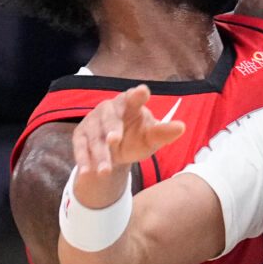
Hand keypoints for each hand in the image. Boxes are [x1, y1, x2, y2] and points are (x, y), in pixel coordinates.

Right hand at [69, 84, 183, 207]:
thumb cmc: (137, 139)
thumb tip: (182, 127)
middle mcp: (109, 108)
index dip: (137, 95)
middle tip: (114, 140)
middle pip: (109, 117)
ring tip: (105, 171)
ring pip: (95, 137)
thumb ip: (163, 132)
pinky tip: (87, 171)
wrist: (116, 153)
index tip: (142, 91)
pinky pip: (80, 147)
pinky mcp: (81, 134)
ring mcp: (92, 120)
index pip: (134, 98)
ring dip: (99, 153)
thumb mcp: (151, 138)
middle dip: (111, 128)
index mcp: (130, 104)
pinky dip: (83, 159)